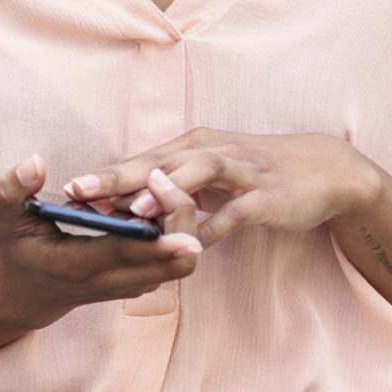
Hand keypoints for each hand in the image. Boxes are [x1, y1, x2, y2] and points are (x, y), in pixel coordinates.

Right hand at [0, 157, 201, 329]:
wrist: (27, 296)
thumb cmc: (17, 249)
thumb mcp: (4, 218)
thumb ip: (12, 189)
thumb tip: (35, 162)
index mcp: (78, 264)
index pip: (128, 253)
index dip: (159, 238)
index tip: (179, 215)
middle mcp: (111, 281)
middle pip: (173, 265)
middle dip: (182, 222)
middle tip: (165, 181)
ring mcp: (129, 286)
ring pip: (180, 266)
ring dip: (182, 226)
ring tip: (160, 189)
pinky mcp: (140, 283)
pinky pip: (173, 263)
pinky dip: (176, 235)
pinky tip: (158, 206)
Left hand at [61, 130, 383, 248]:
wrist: (325, 170)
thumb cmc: (258, 172)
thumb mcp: (211, 172)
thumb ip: (172, 186)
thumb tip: (125, 204)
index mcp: (193, 147)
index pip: (141, 159)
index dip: (104, 174)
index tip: (67, 189)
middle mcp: (212, 152)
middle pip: (158, 161)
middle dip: (118, 176)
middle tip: (79, 190)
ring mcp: (242, 172)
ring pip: (197, 175)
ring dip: (164, 193)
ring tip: (133, 212)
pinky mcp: (268, 196)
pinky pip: (239, 211)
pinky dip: (216, 224)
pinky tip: (195, 243)